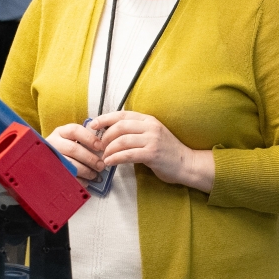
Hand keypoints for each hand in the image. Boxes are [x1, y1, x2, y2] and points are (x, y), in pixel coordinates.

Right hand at [46, 121, 104, 175]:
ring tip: (94, 174)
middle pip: (73, 149)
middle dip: (90, 158)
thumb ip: (84, 140)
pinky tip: (85, 181)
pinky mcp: (52, 172)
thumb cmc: (64, 150)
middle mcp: (53, 143)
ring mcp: (51, 158)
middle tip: (101, 165)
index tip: (100, 146)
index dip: (89, 138)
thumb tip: (103, 148)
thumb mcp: (71, 140)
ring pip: (71, 164)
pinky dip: (79, 180)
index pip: (75, 130)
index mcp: (60, 132)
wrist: (47, 163)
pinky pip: (68, 177)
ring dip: (86, 171)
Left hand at [86, 110, 212, 191]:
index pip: (122, 114)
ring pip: (122, 140)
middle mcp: (150, 127)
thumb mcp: (152, 135)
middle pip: (120, 126)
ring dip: (109, 149)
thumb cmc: (167, 152)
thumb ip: (136, 131)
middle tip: (99, 146)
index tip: (92, 125)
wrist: (186, 164)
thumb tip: (111, 133)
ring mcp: (152, 139)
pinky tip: (109, 163)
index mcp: (149, 120)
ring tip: (104, 157)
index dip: (105, 118)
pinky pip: (127, 154)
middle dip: (105, 136)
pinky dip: (115, 158)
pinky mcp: (152, 154)